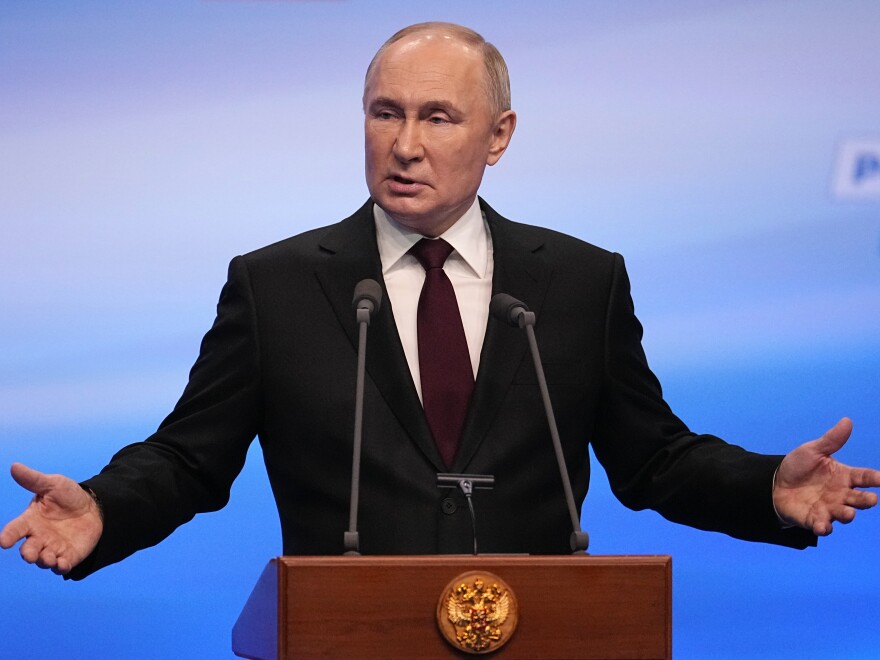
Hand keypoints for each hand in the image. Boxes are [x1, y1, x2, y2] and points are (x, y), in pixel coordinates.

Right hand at [0, 463, 102, 574]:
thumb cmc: (68, 496)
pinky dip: (61, 567)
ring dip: (44, 561)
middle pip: (28, 550)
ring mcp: (52, 548)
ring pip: (43, 560)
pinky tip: (63, 564)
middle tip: (31, 554)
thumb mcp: (53, 484)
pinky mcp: (68, 556)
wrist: (93, 508)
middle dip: (28, 553)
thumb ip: (33, 480)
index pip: (15, 530)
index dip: (8, 536)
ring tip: (49, 558)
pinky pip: (61, 565)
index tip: (3, 541)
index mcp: (30, 520)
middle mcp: (38, 537)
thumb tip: (14, 466)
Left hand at [773, 418, 879, 535]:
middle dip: (866, 500)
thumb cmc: (798, 467)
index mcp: (844, 476)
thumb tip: (847, 421)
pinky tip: (823, 526)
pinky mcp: (814, 519)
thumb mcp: (813, 450)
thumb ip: (831, 440)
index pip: (865, 477)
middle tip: (871, 499)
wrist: (774, 483)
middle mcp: (841, 494)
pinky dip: (823, 527)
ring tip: (848, 513)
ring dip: (847, 515)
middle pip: (859, 499)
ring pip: (844, 514)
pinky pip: (822, 525)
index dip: (875, 478)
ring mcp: (829, 508)